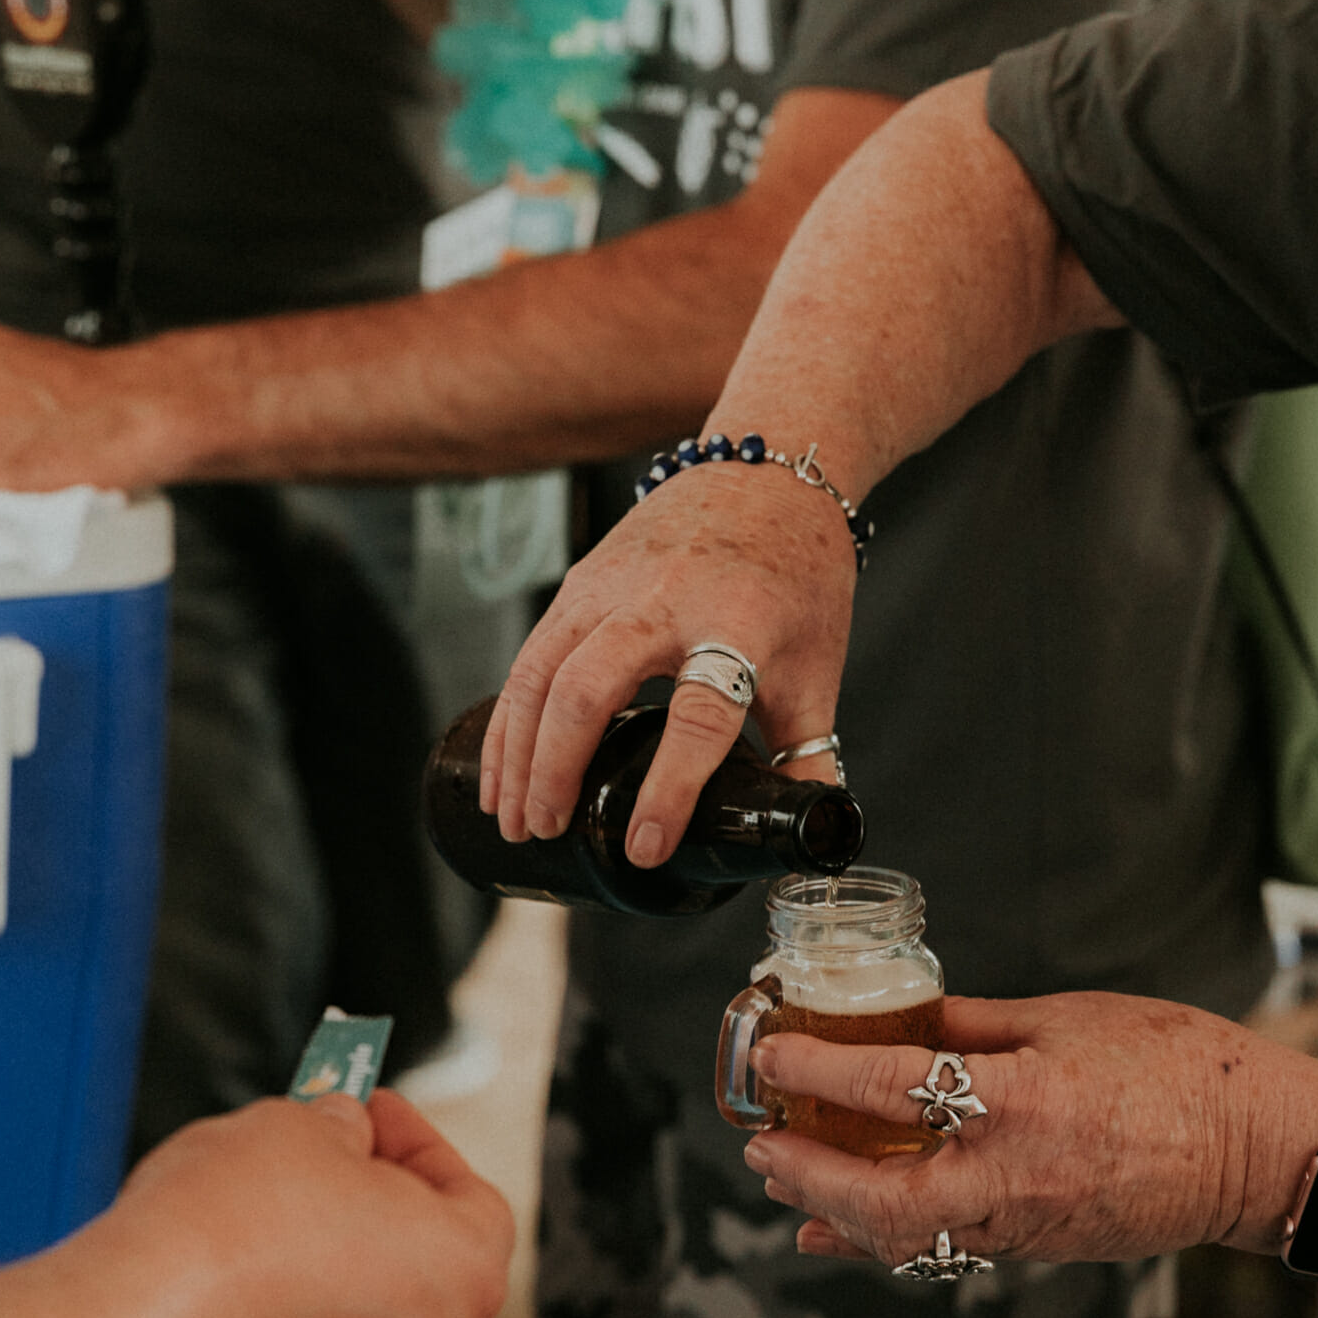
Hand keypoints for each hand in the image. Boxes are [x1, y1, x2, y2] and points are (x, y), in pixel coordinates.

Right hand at [103, 1089, 511, 1317]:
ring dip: (326, 1261)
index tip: (367, 1113)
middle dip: (370, 1201)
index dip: (415, 1142)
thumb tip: (341, 1133)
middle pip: (421, 1260)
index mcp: (466, 1273)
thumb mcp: (297, 1125)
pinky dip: (286, 1317)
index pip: (470, 1195)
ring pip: (365, 1314)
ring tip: (263, 1210)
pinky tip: (234, 1275)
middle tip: (318, 1154)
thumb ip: (340, 1128)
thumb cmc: (225, 1233)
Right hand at [482, 457, 858, 862]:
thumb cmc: (797, 573)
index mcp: (737, 625)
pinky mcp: (579, 582)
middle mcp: (664, 600)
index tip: (646, 846)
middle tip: (549, 831)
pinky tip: (500, 770)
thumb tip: (808, 833)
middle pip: (588, 688)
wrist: (767, 472)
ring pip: (540, 672)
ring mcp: (610, 586)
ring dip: (517, 752)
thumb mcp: (817, 667)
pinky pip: (528, 656)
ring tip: (514, 820)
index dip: (671, 786)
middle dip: (557, 769)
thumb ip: (807, 756)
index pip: (699, 714)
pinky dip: (508, 718)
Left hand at [741, 993, 1317, 1267]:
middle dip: (807, 1174)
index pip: (894, 1085)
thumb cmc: (1184, 1067)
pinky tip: (839, 1236)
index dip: (819, 1070)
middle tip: (760, 1144)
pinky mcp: (1039, 1247)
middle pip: (880, 1197)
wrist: (1258, 1150)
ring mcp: (1027, 1222)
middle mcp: (1016, 1173)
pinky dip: (884, 1243)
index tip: (774, 1051)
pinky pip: (943, 1250)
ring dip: (835, 1216)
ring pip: (906, 1238)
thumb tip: (910, 1015)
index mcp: (1024, 1097)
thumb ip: (982, 1021)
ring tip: (785, 1186)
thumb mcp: (1075, 1016)